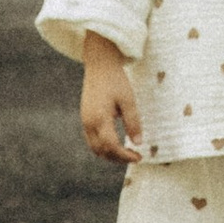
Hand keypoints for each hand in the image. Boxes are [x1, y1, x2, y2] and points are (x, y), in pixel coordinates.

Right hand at [80, 32, 142, 163]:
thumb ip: (133, 122)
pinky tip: (115, 143)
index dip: (125, 155)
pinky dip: (103, 146)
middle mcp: (89, 123)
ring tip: (126, 152)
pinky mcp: (84, 118)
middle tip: (134, 156)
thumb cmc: (115, 80)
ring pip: (94, 148)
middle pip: (101, 151)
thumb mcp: (128, 100)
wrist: (99, 65)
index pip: (111, 146)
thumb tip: (138, 143)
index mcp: (100, 119)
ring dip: (109, 154)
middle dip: (118, 158)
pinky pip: (91, 140)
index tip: (138, 156)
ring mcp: (85, 121)